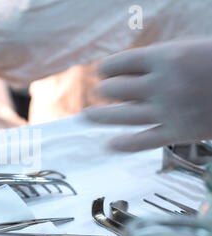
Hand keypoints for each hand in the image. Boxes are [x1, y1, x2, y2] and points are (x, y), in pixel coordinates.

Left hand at [83, 39, 211, 151]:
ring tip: (86, 116)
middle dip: (104, 89)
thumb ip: (162, 59)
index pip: (118, 63)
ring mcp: (168, 110)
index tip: (102, 72)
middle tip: (101, 91)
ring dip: (99, 116)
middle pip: (115, 89)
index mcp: (165, 56)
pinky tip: (108, 145)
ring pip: (121, 116)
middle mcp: (162, 83)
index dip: (105, 69)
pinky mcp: (178, 132)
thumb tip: (129, 72)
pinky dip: (122, 145)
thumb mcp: (191, 49)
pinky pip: (142, 142)